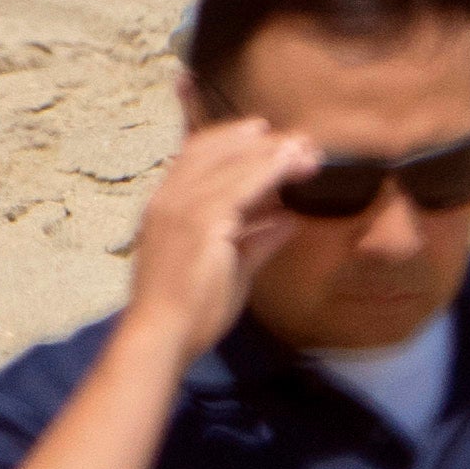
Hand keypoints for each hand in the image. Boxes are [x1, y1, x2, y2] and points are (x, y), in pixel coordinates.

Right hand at [118, 108, 312, 353]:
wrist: (163, 335)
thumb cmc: (189, 310)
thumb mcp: (229, 268)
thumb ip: (257, 241)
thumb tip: (289, 220)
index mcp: (165, 207)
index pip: (194, 155)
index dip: (230, 139)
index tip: (264, 133)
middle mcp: (168, 199)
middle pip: (212, 150)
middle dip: (257, 141)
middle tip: (299, 141)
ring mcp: (181, 208)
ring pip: (230, 164)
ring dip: (271, 153)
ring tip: (305, 150)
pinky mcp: (200, 222)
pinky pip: (239, 186)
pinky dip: (268, 171)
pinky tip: (291, 165)